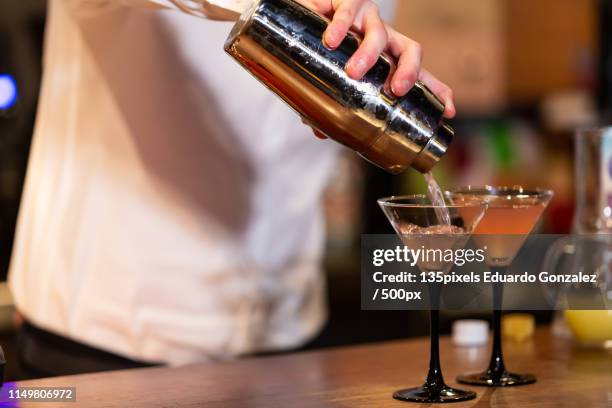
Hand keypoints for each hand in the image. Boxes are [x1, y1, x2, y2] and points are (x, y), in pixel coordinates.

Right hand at [296, 0, 454, 118]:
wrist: (302, 17)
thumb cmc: (323, 48)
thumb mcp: (333, 76)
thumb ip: (330, 102)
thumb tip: (319, 132)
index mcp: (386, 57)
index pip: (418, 73)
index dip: (435, 91)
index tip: (447, 111)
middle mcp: (383, 37)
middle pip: (410, 50)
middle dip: (409, 71)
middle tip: (396, 90)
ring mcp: (367, 18)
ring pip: (379, 33)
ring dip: (370, 53)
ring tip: (354, 71)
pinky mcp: (347, 1)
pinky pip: (348, 11)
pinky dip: (340, 26)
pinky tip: (332, 40)